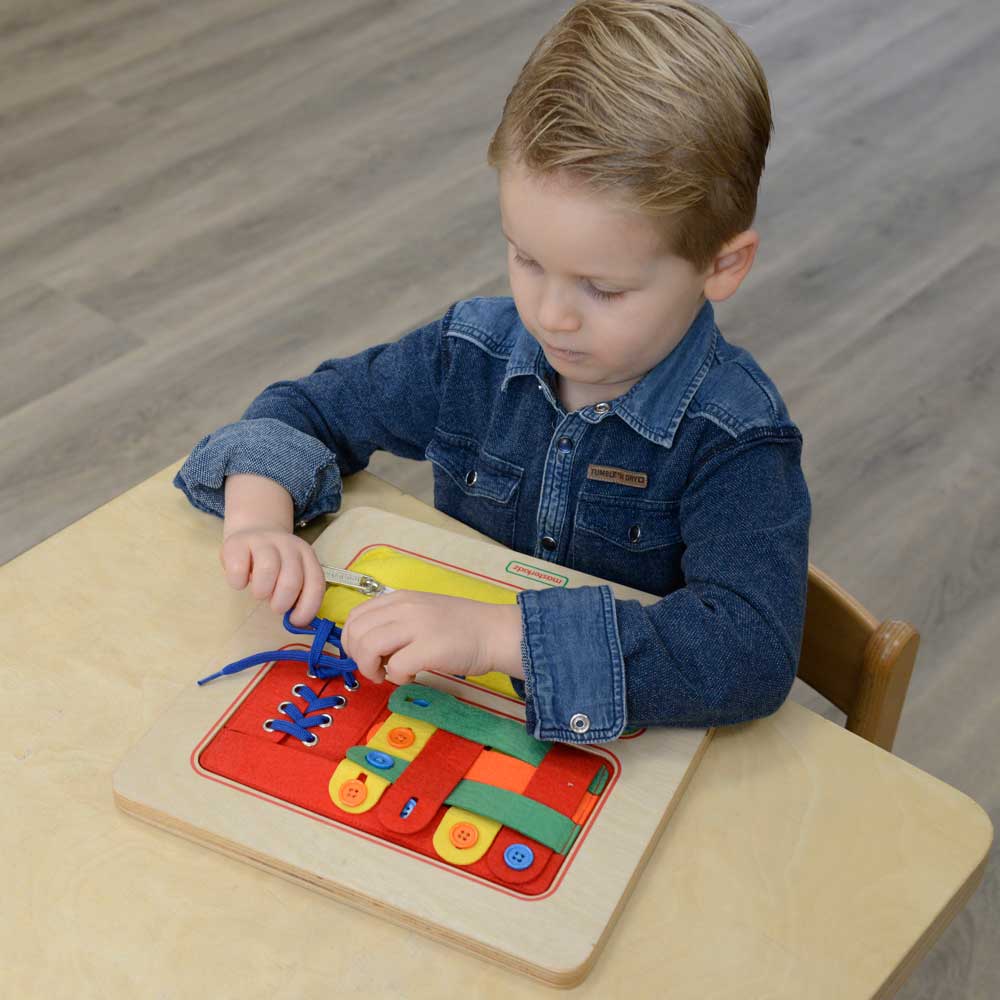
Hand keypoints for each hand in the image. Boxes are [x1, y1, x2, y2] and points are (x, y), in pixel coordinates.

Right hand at [219, 527, 325, 626]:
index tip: (295, 621)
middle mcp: (289, 545)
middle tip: (275, 607)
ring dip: (262, 591)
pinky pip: (238, 567)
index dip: (307, 607)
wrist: (254, 529)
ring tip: (259, 593)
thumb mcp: (292, 573)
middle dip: (282, 602)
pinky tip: (240, 583)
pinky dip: (238, 582)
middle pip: (291, 579)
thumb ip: (298, 593)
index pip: (315, 584)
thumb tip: (298, 623)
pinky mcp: (238, 542)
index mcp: (307, 556)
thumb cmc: (275, 562)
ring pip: (268, 569)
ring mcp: (263, 541)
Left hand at [339, 591, 523, 685]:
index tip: (364, 655)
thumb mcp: (422, 612)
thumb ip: (395, 621)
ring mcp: (417, 626)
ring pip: (368, 647)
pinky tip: (410, 676)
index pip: (355, 616)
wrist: (494, 632)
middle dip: (358, 657)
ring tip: (388, 674)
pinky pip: (395, 667)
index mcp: (400, 598)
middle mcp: (405, 608)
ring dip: (371, 668)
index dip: (352, 640)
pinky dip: (396, 678)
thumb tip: (368, 645)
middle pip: (357, 632)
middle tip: (375, 669)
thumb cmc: (460, 627)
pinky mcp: (429, 648)